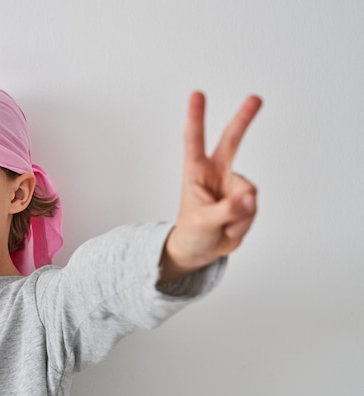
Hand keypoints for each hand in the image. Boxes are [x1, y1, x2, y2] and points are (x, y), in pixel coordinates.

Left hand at [160, 91, 261, 282]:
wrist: (198, 250)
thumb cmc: (191, 232)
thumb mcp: (202, 222)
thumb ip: (227, 210)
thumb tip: (250, 198)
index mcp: (195, 171)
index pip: (194, 140)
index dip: (196, 117)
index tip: (197, 94)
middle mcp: (216, 173)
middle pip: (231, 140)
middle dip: (244, 119)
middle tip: (255, 98)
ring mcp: (232, 185)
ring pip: (248, 193)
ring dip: (238, 215)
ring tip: (221, 225)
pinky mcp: (245, 200)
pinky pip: (254, 209)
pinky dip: (243, 223)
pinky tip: (230, 228)